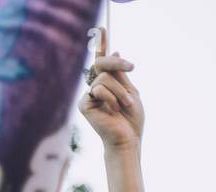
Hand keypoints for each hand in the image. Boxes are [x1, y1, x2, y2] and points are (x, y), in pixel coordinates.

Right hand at [80, 31, 141, 151]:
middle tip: (131, 68)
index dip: (101, 45)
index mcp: (107, 85)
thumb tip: (115, 51)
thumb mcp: (130, 91)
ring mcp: (88, 96)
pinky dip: (111, 98)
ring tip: (126, 104)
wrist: (126, 138)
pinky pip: (98, 89)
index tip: (101, 29)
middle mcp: (95, 88)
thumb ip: (120, 74)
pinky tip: (113, 110)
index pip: (102, 62)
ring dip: (120, 90)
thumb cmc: (130, 119)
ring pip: (104, 78)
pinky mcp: (84, 104)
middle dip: (117, 63)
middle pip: (101, 63)